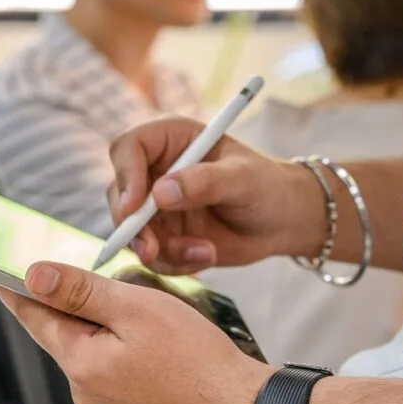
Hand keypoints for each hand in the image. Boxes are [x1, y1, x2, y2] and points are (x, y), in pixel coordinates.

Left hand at [0, 261, 273, 403]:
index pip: (35, 319)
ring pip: (95, 352)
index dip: (18, 292)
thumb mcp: (135, 309)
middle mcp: (86, 392)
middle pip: (67, 335)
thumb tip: (33, 277)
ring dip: (107, 328)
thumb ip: (81, 291)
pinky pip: (116, 372)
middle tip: (101, 279)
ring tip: (144, 312)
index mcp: (81, 364)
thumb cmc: (195, 358)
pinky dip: (125, 351)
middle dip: (78, 305)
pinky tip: (155, 343)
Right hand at [107, 117, 324, 274]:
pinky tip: (207, 255)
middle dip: (132, 226)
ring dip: (162, 250)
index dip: (125, 175)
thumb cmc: (267, 186)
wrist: (282, 221)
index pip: (128, 149)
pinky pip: (154, 255)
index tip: (135, 207)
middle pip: (119, 194)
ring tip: (204, 251)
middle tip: (152, 250)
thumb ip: (204, 182)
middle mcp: (157, 171)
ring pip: (133, 232)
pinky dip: (176, 263)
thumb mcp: (242, 179)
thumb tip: (161, 194)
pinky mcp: (165, 236)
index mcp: (172, 140)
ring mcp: (158, 207)